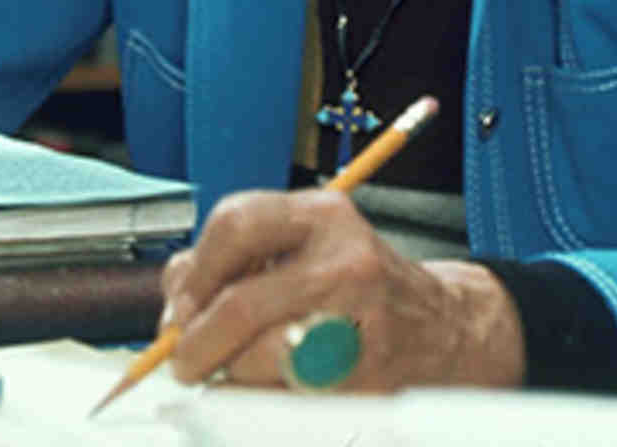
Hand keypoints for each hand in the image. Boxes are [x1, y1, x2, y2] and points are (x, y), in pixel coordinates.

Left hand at [158, 187, 524, 391]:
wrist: (441, 330)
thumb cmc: (359, 289)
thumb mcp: (305, 248)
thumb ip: (237, 262)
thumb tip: (175, 305)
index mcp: (323, 216)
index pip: (235, 224)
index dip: (194, 273)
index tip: (179, 308)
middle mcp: (345, 260)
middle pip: (239, 305)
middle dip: (196, 343)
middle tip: (184, 360)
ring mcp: (357, 321)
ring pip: (255, 359)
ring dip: (231, 376)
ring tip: (239, 372)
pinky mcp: (361, 378)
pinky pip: (281, 398)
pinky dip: (260, 400)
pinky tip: (273, 387)